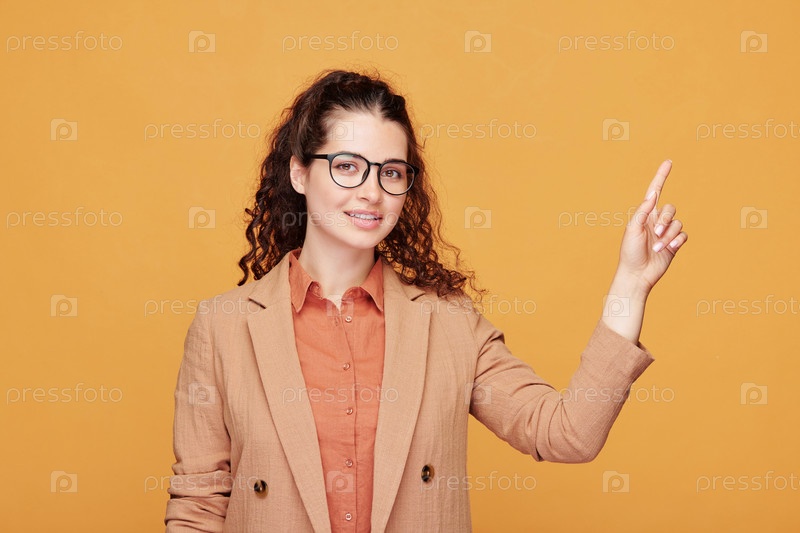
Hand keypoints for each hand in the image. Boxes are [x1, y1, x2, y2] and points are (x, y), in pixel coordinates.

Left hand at [616, 160, 687, 293]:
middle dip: (666, 221)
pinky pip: (683, 235)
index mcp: (645, 214)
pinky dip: (677, 241)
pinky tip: (669, 249)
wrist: (637, 274)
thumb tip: (653, 193)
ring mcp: (666, 232)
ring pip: (678, 224)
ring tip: (658, 247)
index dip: (661, 176)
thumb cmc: (630, 252)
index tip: (668, 162)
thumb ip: (643, 211)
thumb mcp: (633, 229)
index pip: (655, 191)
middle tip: (655, 234)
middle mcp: (656, 221)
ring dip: (669, 235)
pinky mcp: (674, 243)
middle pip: (671, 209)